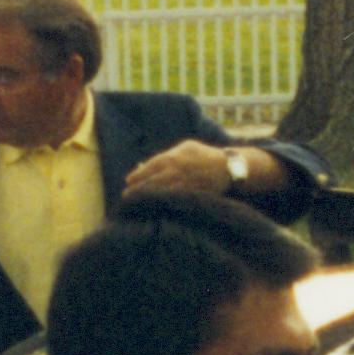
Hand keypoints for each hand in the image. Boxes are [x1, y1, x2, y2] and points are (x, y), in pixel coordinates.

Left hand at [123, 139, 243, 197]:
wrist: (227, 168)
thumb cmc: (203, 156)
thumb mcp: (186, 148)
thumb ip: (166, 155)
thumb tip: (144, 165)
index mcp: (176, 156)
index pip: (152, 166)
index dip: (138, 174)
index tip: (128, 181)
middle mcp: (180, 169)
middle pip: (154, 180)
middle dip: (139, 189)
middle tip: (126, 196)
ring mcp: (187, 183)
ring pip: (163, 191)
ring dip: (148, 198)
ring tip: (136, 203)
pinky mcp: (193, 194)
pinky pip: (175, 199)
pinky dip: (163, 202)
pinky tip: (154, 206)